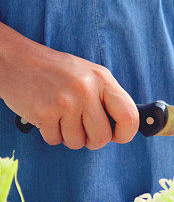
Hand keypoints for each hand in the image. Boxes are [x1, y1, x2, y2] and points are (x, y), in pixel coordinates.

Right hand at [0, 26, 138, 149]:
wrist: (14, 59)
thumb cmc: (55, 71)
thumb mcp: (88, 75)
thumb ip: (106, 98)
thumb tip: (122, 129)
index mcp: (102, 79)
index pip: (130, 116)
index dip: (126, 133)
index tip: (117, 136)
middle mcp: (86, 90)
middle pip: (102, 137)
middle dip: (92, 140)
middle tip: (82, 130)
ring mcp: (65, 102)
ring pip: (77, 142)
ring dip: (68, 136)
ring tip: (60, 117)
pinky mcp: (44, 113)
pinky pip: (55, 140)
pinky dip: (51, 134)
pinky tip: (47, 116)